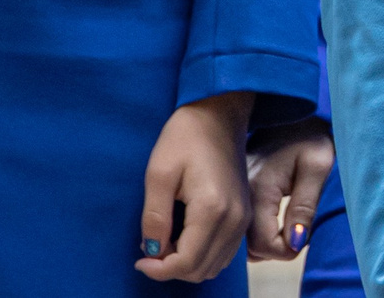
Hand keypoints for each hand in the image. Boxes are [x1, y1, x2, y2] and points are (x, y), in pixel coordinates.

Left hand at [135, 91, 250, 283]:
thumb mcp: (158, 173)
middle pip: (202, 270)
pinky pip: (224, 253)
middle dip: (172, 268)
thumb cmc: (186, 136)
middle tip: (149, 248)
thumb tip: (151, 252)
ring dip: (187, 264)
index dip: (159, 270)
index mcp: (212, 209)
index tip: (138, 260)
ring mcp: (243, 218)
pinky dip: (202, 255)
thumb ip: (154, 217)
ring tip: (165, 241)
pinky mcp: (244, 214)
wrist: (218, 113)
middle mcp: (234, 219)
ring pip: (214, 266)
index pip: (187, 262)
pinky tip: (184, 237)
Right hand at [246, 119, 334, 260]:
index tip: (302, 234)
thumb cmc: (310, 135)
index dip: (285, 250)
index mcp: (259, 189)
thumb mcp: (318, 165)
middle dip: (274, 248)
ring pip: (242, 239)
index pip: (264, 244)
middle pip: (248, 246)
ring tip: (286, 224)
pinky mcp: (235, 192)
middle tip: (296, 229)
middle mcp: (240, 195)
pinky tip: (273, 219)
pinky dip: (256, 230)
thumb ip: (305, 206)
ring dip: (264, 241)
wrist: (291, 110)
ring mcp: (234, 194)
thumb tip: (295, 243)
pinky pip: (241, 225)